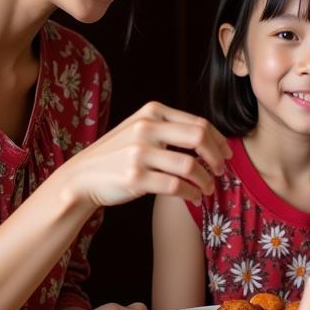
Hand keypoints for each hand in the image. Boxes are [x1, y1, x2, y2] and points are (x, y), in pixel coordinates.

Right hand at [60, 101, 231, 209]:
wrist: (82, 177)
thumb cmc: (118, 155)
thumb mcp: (140, 129)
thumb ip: (169, 128)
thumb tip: (210, 139)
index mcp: (152, 112)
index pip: (198, 122)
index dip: (219, 140)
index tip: (227, 154)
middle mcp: (146, 128)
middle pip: (199, 137)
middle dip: (217, 156)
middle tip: (221, 170)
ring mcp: (139, 153)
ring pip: (190, 165)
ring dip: (205, 180)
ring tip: (208, 188)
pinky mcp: (135, 177)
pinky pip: (175, 186)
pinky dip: (191, 193)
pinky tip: (194, 197)